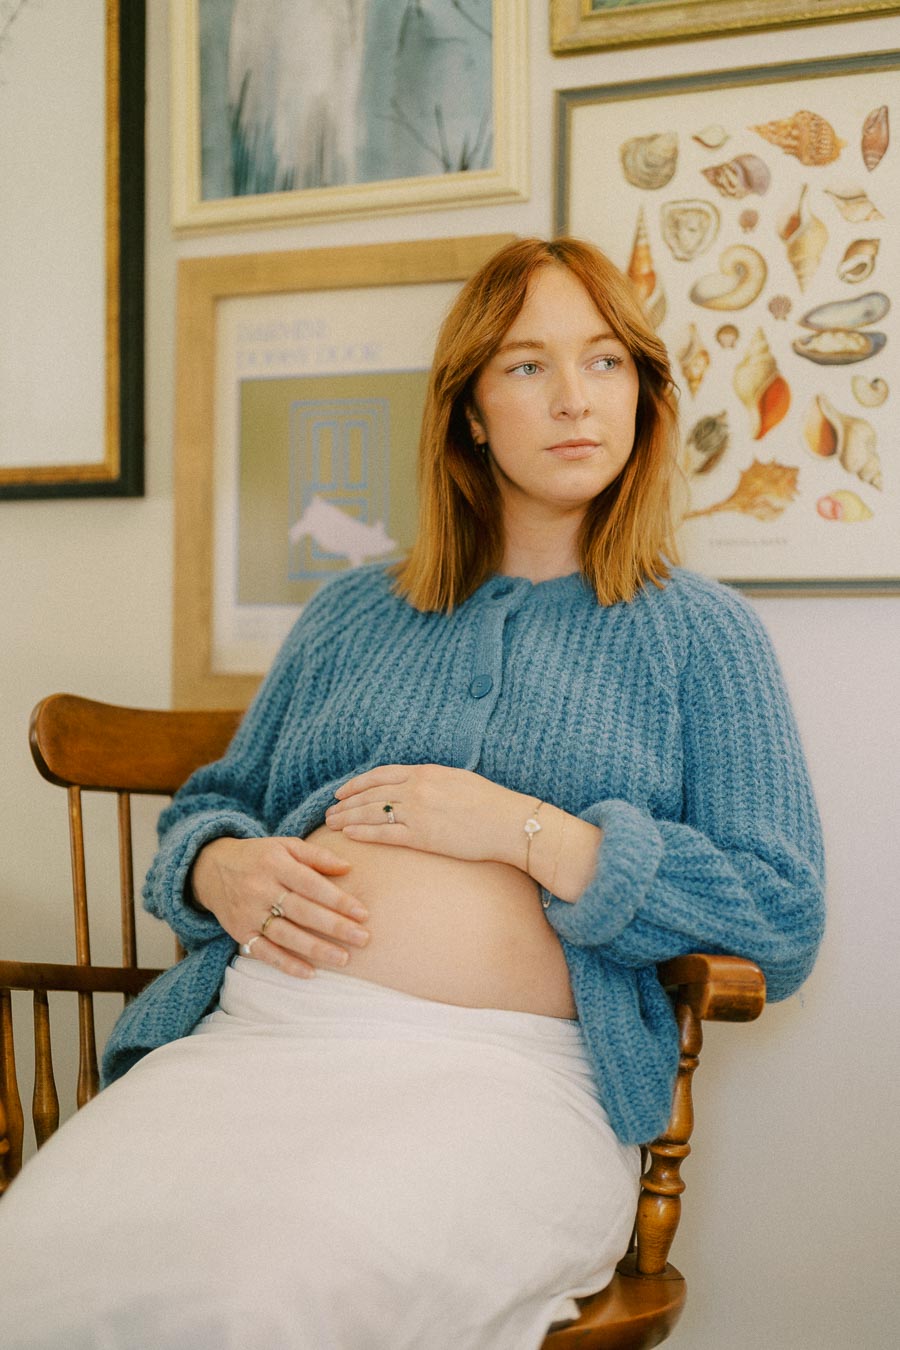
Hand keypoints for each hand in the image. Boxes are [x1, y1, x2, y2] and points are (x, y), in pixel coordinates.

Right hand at [190, 836, 369, 977]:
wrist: (210, 868)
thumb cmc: (259, 857)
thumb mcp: (285, 846)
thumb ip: (317, 856)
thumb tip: (348, 867)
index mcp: (275, 864)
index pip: (311, 885)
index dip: (338, 900)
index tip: (363, 913)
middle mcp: (261, 889)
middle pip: (302, 911)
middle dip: (334, 927)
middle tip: (363, 938)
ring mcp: (249, 913)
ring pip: (286, 935)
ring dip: (316, 949)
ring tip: (344, 958)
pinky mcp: (240, 933)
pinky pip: (264, 952)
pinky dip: (286, 964)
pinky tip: (310, 973)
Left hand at [325, 764, 530, 865]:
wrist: (508, 822)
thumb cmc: (490, 802)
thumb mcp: (458, 779)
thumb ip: (433, 780)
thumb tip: (416, 784)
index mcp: (426, 772)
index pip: (381, 774)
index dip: (357, 783)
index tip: (341, 791)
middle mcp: (417, 788)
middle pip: (370, 793)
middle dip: (346, 803)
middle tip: (329, 811)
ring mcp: (418, 812)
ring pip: (372, 813)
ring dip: (348, 818)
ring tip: (332, 824)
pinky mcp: (423, 836)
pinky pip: (385, 833)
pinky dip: (363, 833)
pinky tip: (349, 836)